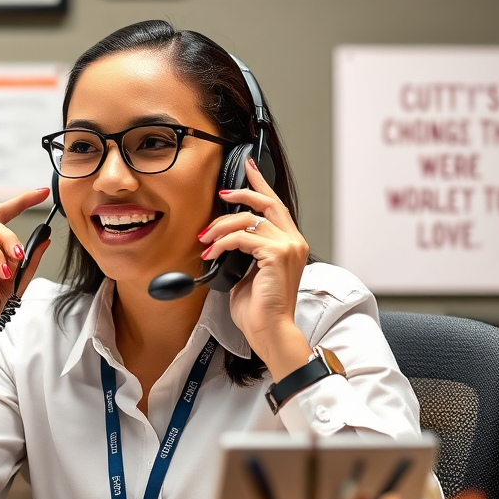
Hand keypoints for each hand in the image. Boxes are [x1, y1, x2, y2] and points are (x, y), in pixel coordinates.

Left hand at [196, 158, 311, 378]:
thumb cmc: (260, 309)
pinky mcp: (276, 254)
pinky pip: (241, 238)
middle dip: (242, 192)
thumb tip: (225, 240)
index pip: (276, 205)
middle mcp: (294, 241)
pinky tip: (211, 253)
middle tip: (221, 193)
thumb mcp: (249, 273)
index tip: (248, 167)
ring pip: (248, 220)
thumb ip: (245, 252)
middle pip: (266, 203)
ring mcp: (288, 246)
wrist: (269, 331)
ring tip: (205, 240)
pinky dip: (221, 243)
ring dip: (220, 228)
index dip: (261, 184)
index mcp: (291, 244)